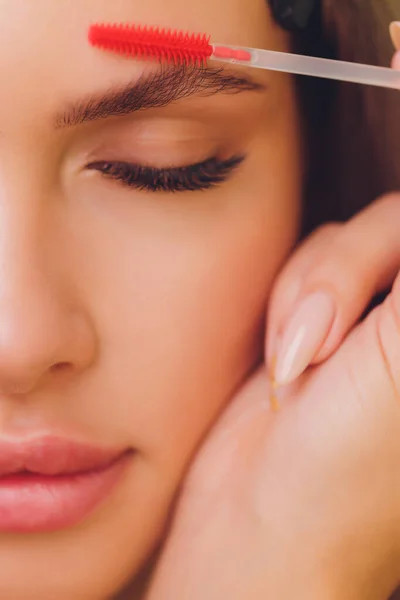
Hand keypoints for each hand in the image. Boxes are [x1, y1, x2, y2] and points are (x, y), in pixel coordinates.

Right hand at [145, 54, 399, 599]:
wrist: (255, 521)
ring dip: (306, 298)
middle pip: (388, 226)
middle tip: (324, 347)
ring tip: (297, 367)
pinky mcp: (316, 321)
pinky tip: (283, 362)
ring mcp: (367, 318)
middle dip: (344, 276)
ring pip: (340, 241)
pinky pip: (303, 266)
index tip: (359, 321)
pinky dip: (283, 303)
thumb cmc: (342, 469)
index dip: (387, 253)